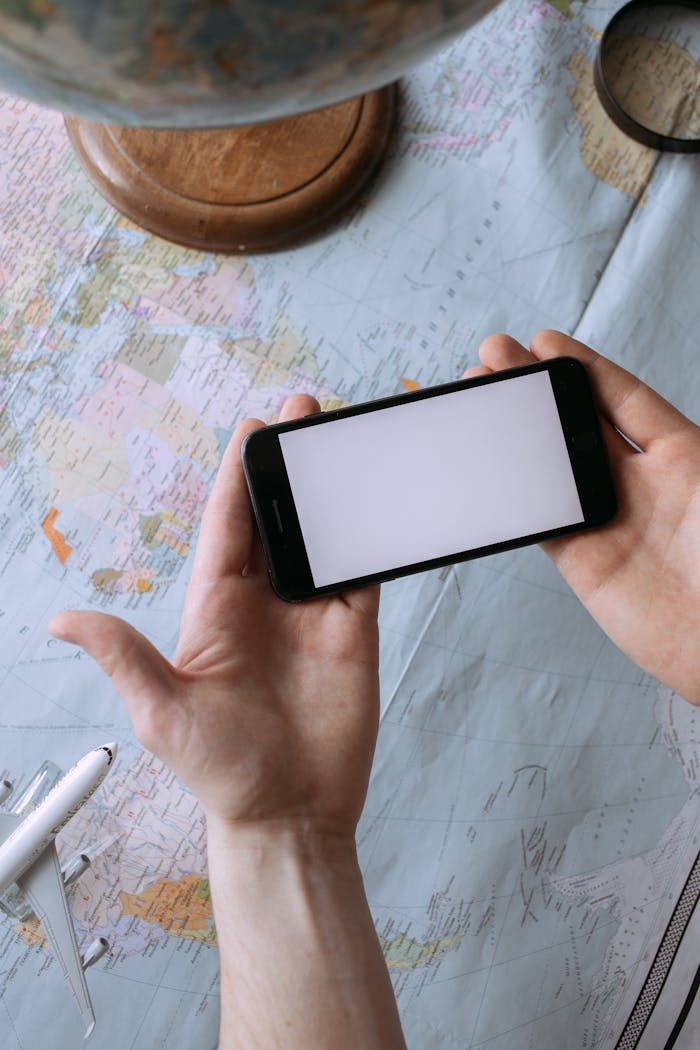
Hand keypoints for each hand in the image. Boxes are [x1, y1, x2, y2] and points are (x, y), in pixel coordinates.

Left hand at [49, 394, 380, 837]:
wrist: (289, 817)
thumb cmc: (221, 772)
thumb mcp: (162, 713)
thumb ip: (123, 657)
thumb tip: (60, 620)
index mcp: (215, 609)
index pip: (226, 527)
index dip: (237, 476)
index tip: (252, 429)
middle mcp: (263, 604)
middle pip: (276, 517)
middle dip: (286, 465)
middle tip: (302, 413)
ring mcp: (311, 615)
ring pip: (321, 537)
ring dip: (331, 491)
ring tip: (341, 443)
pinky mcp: (353, 633)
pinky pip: (363, 574)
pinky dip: (370, 538)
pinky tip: (375, 506)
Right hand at [465, 329, 699, 705]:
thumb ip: (674, 448)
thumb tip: (613, 415)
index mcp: (683, 453)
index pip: (625, 397)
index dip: (584, 368)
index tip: (543, 342)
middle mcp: (642, 481)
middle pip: (578, 420)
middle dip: (536, 386)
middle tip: (496, 355)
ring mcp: (609, 518)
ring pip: (550, 461)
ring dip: (514, 429)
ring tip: (481, 392)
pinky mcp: (582, 559)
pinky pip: (539, 514)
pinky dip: (511, 488)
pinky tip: (486, 458)